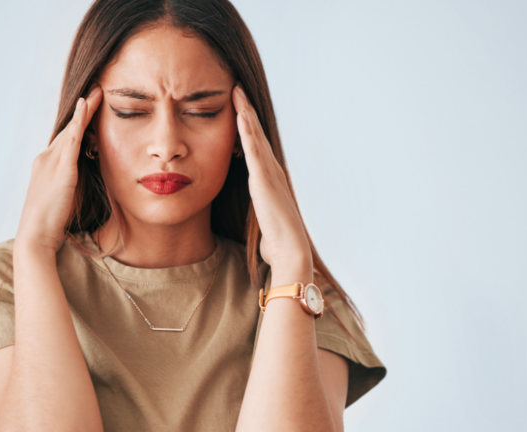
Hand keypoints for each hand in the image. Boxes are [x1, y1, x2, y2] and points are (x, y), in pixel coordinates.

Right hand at [15, 85, 102, 253]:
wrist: (35, 237)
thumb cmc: (51, 226)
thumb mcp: (64, 202)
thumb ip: (72, 188)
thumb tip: (85, 183)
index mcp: (45, 168)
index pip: (65, 141)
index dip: (77, 124)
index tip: (89, 109)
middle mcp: (45, 160)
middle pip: (67, 131)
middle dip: (82, 111)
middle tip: (97, 91)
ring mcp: (50, 162)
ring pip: (70, 130)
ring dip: (84, 109)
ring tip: (98, 92)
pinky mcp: (61, 169)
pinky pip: (72, 139)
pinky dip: (79, 121)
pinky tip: (86, 106)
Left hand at [232, 86, 312, 281]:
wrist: (290, 249)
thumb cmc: (276, 240)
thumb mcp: (264, 218)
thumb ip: (260, 208)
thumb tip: (260, 212)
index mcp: (269, 178)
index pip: (255, 146)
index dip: (248, 126)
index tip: (237, 108)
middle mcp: (272, 170)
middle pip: (256, 134)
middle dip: (247, 110)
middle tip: (237, 88)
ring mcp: (269, 172)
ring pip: (255, 135)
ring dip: (246, 112)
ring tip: (236, 91)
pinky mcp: (263, 179)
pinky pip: (253, 148)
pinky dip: (247, 130)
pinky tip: (240, 113)